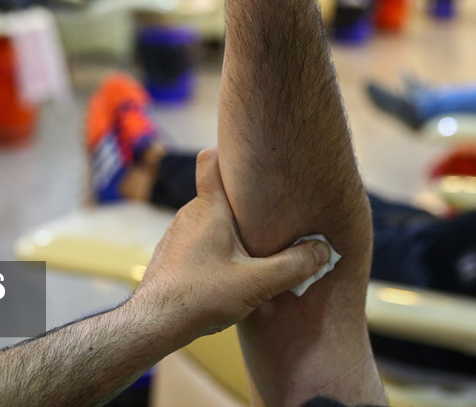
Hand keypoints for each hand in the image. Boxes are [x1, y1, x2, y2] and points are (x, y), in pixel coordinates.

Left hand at [135, 147, 329, 341]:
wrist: (153, 323)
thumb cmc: (200, 296)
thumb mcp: (257, 283)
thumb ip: (293, 266)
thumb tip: (322, 251)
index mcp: (210, 208)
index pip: (210, 160)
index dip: (227, 151)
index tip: (248, 155)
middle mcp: (190, 214)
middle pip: (219, 195)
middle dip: (243, 203)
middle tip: (269, 217)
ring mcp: (177, 233)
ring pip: (209, 219)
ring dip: (229, 230)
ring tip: (249, 251)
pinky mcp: (171, 254)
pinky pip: (198, 240)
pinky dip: (213, 248)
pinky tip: (225, 271)